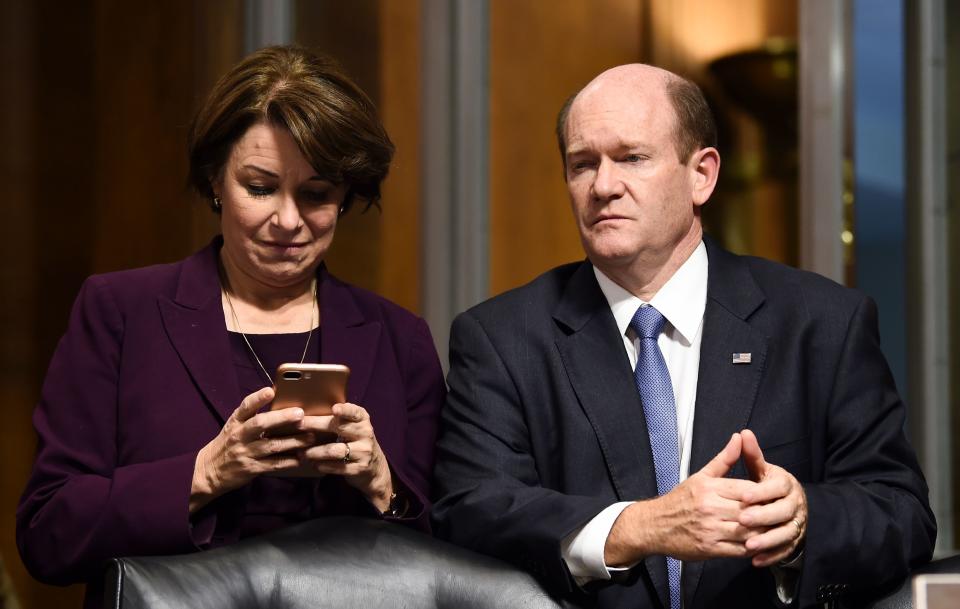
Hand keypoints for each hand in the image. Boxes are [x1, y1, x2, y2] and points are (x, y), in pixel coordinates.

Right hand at [190, 387, 316, 511]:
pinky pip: (272, 464)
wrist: (209, 471)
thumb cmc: (228, 444)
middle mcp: (240, 435)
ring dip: (293, 441)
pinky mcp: (251, 469)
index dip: (258, 398)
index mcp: (236, 422)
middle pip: (260, 424)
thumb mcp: (234, 426)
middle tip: (300, 414)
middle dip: (281, 418)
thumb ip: (252, 416)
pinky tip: (300, 458)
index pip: (245, 407)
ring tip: (310, 437)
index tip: (271, 390)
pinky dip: (287, 461)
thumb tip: (278, 400)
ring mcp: (245, 453)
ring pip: (272, 445)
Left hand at [298, 402, 393, 510]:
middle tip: (299, 425)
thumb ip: (340, 419)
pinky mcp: (359, 468)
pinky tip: (315, 464)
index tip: (334, 409)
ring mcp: (363, 451)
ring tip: (303, 453)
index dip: (345, 410)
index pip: (355, 412)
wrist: (375, 468)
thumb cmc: (356, 442)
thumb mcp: (355, 427)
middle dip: (316, 425)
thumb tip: (309, 412)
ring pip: (335, 450)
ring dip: (315, 451)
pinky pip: (337, 467)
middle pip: (339, 427)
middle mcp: (365, 433)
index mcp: (363, 420)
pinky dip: (323, 465)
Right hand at [606, 433, 760, 564]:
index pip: (747, 490)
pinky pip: (739, 550)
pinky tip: (759, 544)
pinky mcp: (710, 548)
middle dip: (767, 514)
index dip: (763, 495)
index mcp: (709, 488)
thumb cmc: (680, 500)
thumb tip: (739, 438)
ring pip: (748, 532)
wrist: (655, 525)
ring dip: (763, 533)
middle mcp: (710, 508)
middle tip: (781, 514)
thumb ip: (724, 459)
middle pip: (750, 511)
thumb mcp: (700, 476)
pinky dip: (752, 549)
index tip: (775, 496)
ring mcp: (710, 530)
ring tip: (774, 530)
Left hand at [738, 429, 807, 566]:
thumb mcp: (761, 469)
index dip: (760, 492)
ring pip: (785, 533)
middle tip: (743, 520)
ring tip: (748, 546)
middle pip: (782, 512)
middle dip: (762, 516)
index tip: (743, 496)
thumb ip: (752, 455)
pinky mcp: (795, 541)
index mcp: (786, 483)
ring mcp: (797, 523)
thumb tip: (743, 433)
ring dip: (767, 540)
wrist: (788, 504)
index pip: (776, 487)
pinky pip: (785, 550)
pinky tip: (755, 561)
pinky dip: (771, 556)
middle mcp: (795, 504)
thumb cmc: (768, 485)